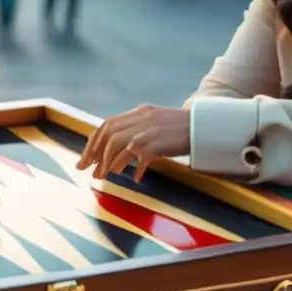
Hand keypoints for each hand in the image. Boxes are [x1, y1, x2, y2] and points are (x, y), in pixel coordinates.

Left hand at [76, 105, 191, 182]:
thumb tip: (115, 151)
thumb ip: (137, 131)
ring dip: (107, 162)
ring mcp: (149, 130)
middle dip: (94, 154)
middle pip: (108, 135)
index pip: (106, 125)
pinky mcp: (158, 142)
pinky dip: (131, 167)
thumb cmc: (180, 130)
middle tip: (88, 171)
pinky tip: (134, 178)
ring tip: (104, 176)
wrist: (205, 127)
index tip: (85, 158)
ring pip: (118, 144)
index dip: (93, 142)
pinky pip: (137, 156)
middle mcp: (141, 118)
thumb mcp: (156, 124)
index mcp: (138, 113)